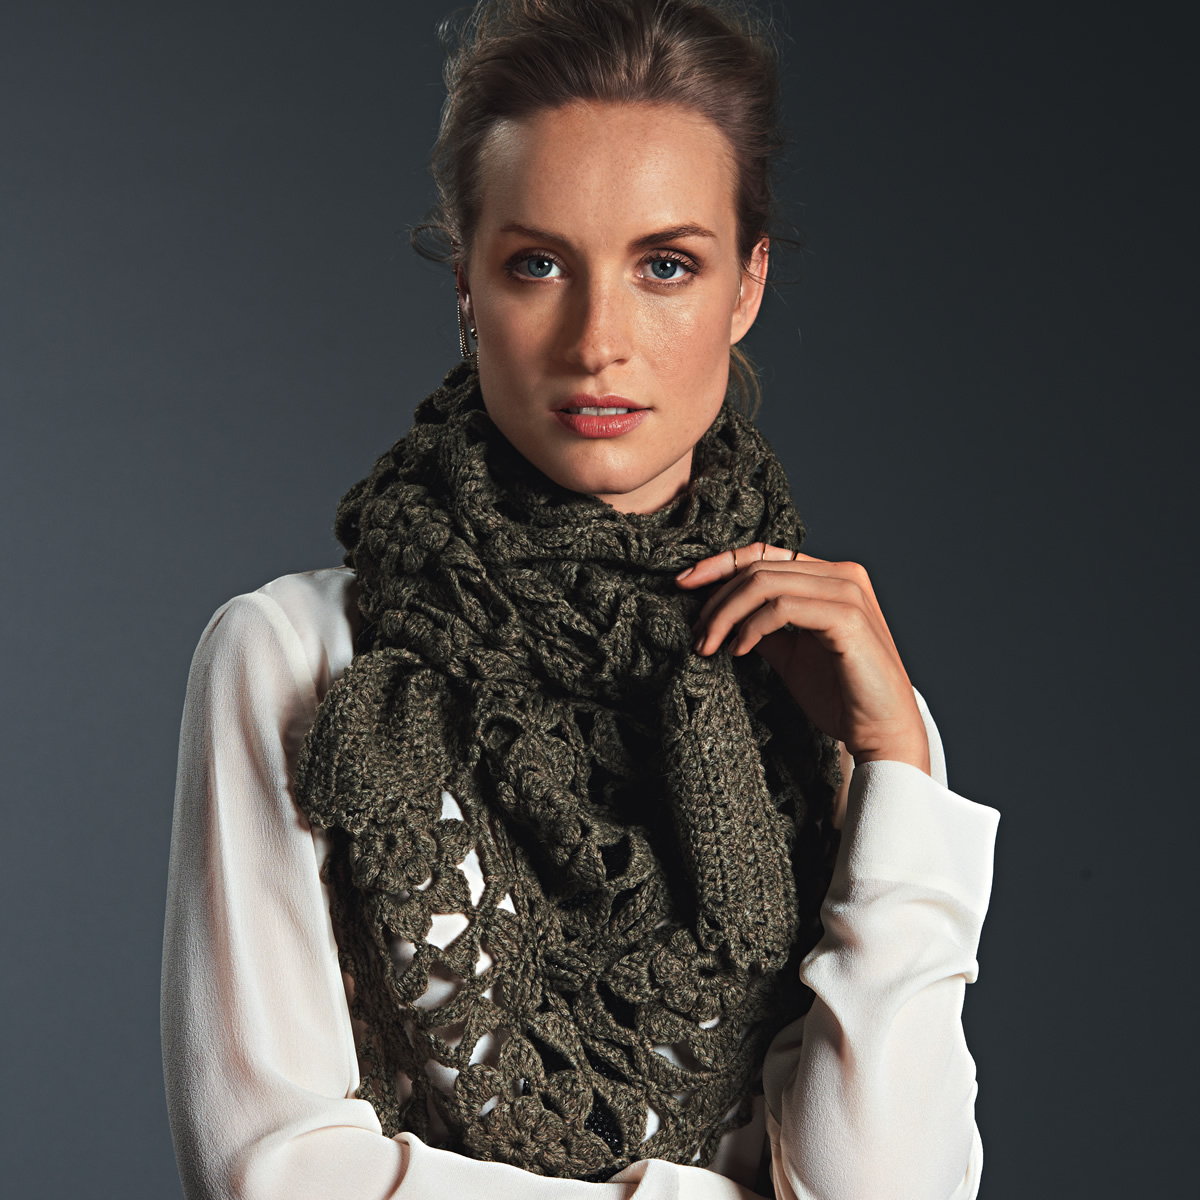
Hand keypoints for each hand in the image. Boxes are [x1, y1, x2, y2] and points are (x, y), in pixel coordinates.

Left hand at [677, 544, 930, 774]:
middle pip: (758, 567)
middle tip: (696, 633)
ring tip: (709, 645)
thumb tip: (722, 613)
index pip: (764, 554)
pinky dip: (751, 628)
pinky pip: (782, 608)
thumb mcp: (790, 654)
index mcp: (830, 577)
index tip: (684, 585)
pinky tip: (737, 651)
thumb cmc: (840, 696)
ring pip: (765, 583)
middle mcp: (842, 575)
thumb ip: (763, 627)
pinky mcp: (848, 617)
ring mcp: (848, 592)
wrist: (880, 732)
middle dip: (716, 599)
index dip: (720, 564)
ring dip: (726, 614)